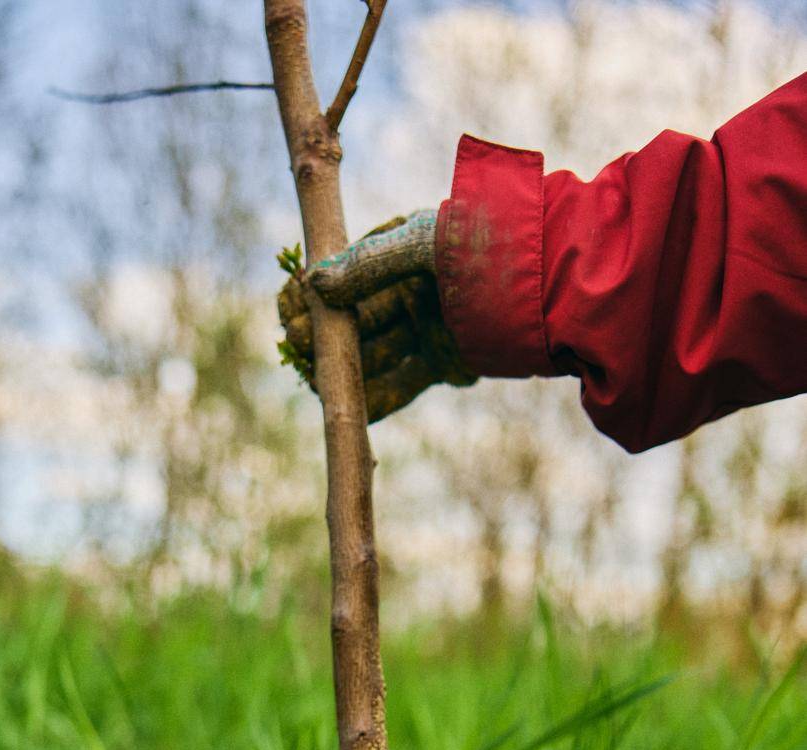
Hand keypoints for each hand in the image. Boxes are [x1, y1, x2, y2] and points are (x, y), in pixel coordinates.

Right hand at [278, 211, 474, 421]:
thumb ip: (370, 263)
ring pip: (375, 353)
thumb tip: (315, 281)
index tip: (286, 309)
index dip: (314, 292)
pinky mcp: (446, 362)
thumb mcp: (426, 243)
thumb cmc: (495, 245)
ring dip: (345, 370)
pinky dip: (377, 397)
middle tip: (295, 352)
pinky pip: (403, 382)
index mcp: (406, 249)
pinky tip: (348, 409)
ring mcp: (430, 326)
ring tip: (316, 385)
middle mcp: (414, 287)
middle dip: (325, 336)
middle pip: (357, 318)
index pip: (345, 272)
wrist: (560, 284)